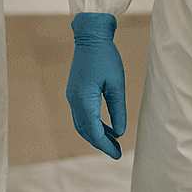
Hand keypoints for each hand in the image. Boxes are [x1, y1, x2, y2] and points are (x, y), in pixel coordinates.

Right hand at [66, 12, 126, 159]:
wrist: (90, 36)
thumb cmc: (105, 57)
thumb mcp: (117, 83)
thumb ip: (118, 108)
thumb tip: (119, 132)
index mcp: (83, 99)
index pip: (93, 131)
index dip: (105, 145)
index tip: (117, 154)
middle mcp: (74, 100)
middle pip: (85, 131)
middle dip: (101, 143)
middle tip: (117, 152)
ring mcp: (72, 96)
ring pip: (82, 124)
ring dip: (96, 135)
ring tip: (113, 142)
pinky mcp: (75, 92)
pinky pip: (82, 115)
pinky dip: (92, 124)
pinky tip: (106, 127)